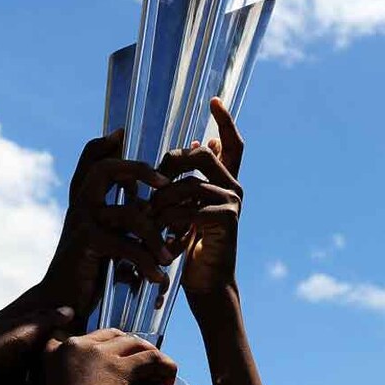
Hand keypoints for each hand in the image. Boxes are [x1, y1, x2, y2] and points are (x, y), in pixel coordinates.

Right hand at [37, 131, 174, 321]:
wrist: (60, 304)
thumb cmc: (88, 273)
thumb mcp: (102, 241)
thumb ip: (118, 221)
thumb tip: (146, 206)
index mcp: (82, 201)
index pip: (89, 161)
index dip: (103, 144)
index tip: (121, 134)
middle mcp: (79, 206)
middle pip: (105, 169)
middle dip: (138, 169)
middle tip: (165, 182)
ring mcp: (80, 222)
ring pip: (128, 213)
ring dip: (155, 235)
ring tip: (169, 256)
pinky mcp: (86, 243)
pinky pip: (125, 244)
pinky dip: (146, 262)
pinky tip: (157, 277)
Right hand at [38, 329, 177, 384]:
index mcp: (59, 348)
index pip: (92, 338)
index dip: (110, 348)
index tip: (121, 361)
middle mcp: (79, 345)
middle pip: (115, 336)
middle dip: (133, 348)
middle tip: (147, 365)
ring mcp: (98, 354)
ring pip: (134, 344)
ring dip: (151, 356)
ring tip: (162, 372)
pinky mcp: (118, 368)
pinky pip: (150, 358)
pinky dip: (163, 365)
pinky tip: (169, 378)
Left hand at [154, 98, 243, 297]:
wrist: (205, 285)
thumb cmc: (189, 248)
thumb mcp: (182, 209)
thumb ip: (185, 181)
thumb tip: (192, 143)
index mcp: (225, 181)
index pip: (233, 144)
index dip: (225, 120)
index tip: (214, 99)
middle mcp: (234, 187)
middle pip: (201, 155)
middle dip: (171, 163)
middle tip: (151, 182)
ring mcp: (233, 202)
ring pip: (188, 184)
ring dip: (162, 200)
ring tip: (151, 219)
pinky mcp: (227, 220)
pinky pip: (190, 207)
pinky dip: (170, 220)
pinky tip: (164, 235)